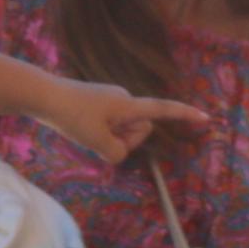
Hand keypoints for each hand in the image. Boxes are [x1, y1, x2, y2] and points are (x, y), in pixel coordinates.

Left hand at [40, 80, 210, 166]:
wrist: (43, 95)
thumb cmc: (73, 116)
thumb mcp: (98, 142)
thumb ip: (117, 152)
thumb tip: (119, 151)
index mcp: (129, 105)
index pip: (163, 110)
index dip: (185, 116)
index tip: (206, 118)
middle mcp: (125, 99)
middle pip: (139, 128)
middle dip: (125, 139)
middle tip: (98, 138)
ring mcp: (111, 100)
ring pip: (122, 129)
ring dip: (109, 137)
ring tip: (85, 131)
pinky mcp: (98, 103)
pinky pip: (109, 125)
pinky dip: (100, 133)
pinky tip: (80, 127)